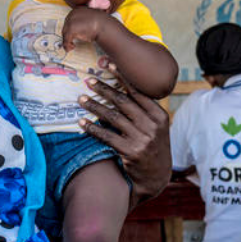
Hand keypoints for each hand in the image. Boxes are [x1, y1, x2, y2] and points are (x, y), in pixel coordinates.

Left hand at [62, 7, 110, 50]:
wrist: (105, 26)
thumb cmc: (100, 24)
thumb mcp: (91, 19)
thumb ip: (84, 21)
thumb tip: (79, 29)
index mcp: (77, 10)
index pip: (70, 20)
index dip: (71, 28)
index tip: (72, 35)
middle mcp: (72, 13)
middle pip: (66, 26)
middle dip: (68, 35)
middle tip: (71, 42)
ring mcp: (71, 21)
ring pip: (65, 33)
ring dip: (67, 41)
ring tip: (71, 46)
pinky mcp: (71, 29)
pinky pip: (66, 39)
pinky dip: (67, 45)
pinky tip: (71, 48)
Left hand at [77, 72, 171, 200]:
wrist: (157, 176)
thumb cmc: (152, 146)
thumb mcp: (156, 127)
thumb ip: (143, 110)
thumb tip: (119, 88)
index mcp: (159, 115)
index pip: (138, 92)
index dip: (121, 77)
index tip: (108, 65)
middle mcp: (152, 126)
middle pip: (123, 102)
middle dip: (104, 89)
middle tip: (89, 81)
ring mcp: (142, 139)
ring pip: (113, 117)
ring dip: (95, 106)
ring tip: (81, 99)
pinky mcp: (130, 152)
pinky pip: (107, 136)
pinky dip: (93, 128)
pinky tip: (82, 123)